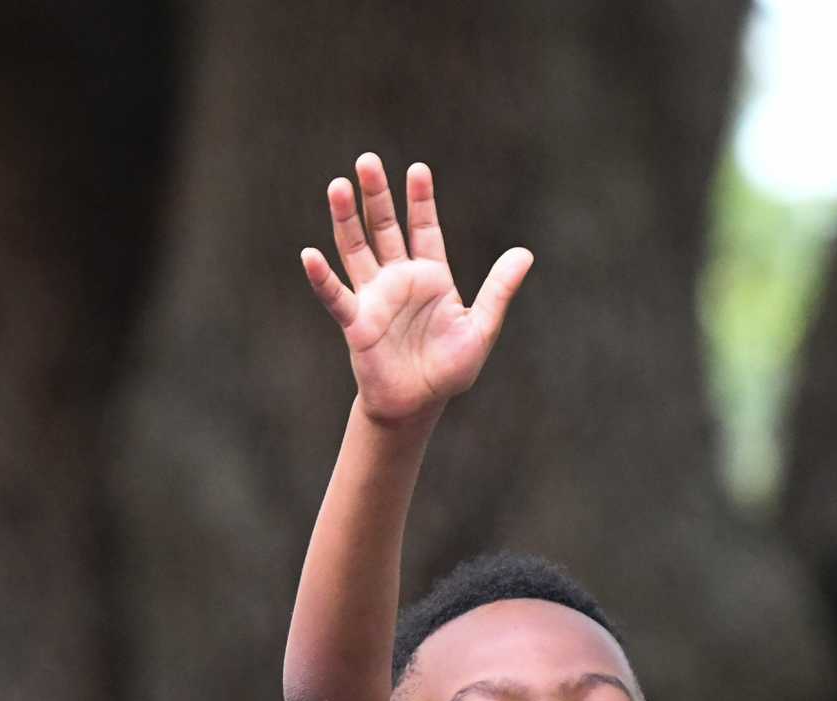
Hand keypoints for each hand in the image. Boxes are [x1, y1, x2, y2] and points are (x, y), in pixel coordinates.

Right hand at [300, 152, 532, 425]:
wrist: (418, 405)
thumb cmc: (449, 369)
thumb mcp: (481, 328)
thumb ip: (499, 290)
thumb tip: (526, 253)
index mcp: (431, 276)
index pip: (424, 228)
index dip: (420, 200)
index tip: (418, 168)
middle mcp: (399, 279)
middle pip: (383, 228)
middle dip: (376, 195)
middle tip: (367, 160)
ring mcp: (375, 297)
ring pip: (356, 250)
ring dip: (345, 220)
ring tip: (338, 186)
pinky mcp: (356, 322)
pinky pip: (336, 296)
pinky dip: (322, 277)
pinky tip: (310, 254)